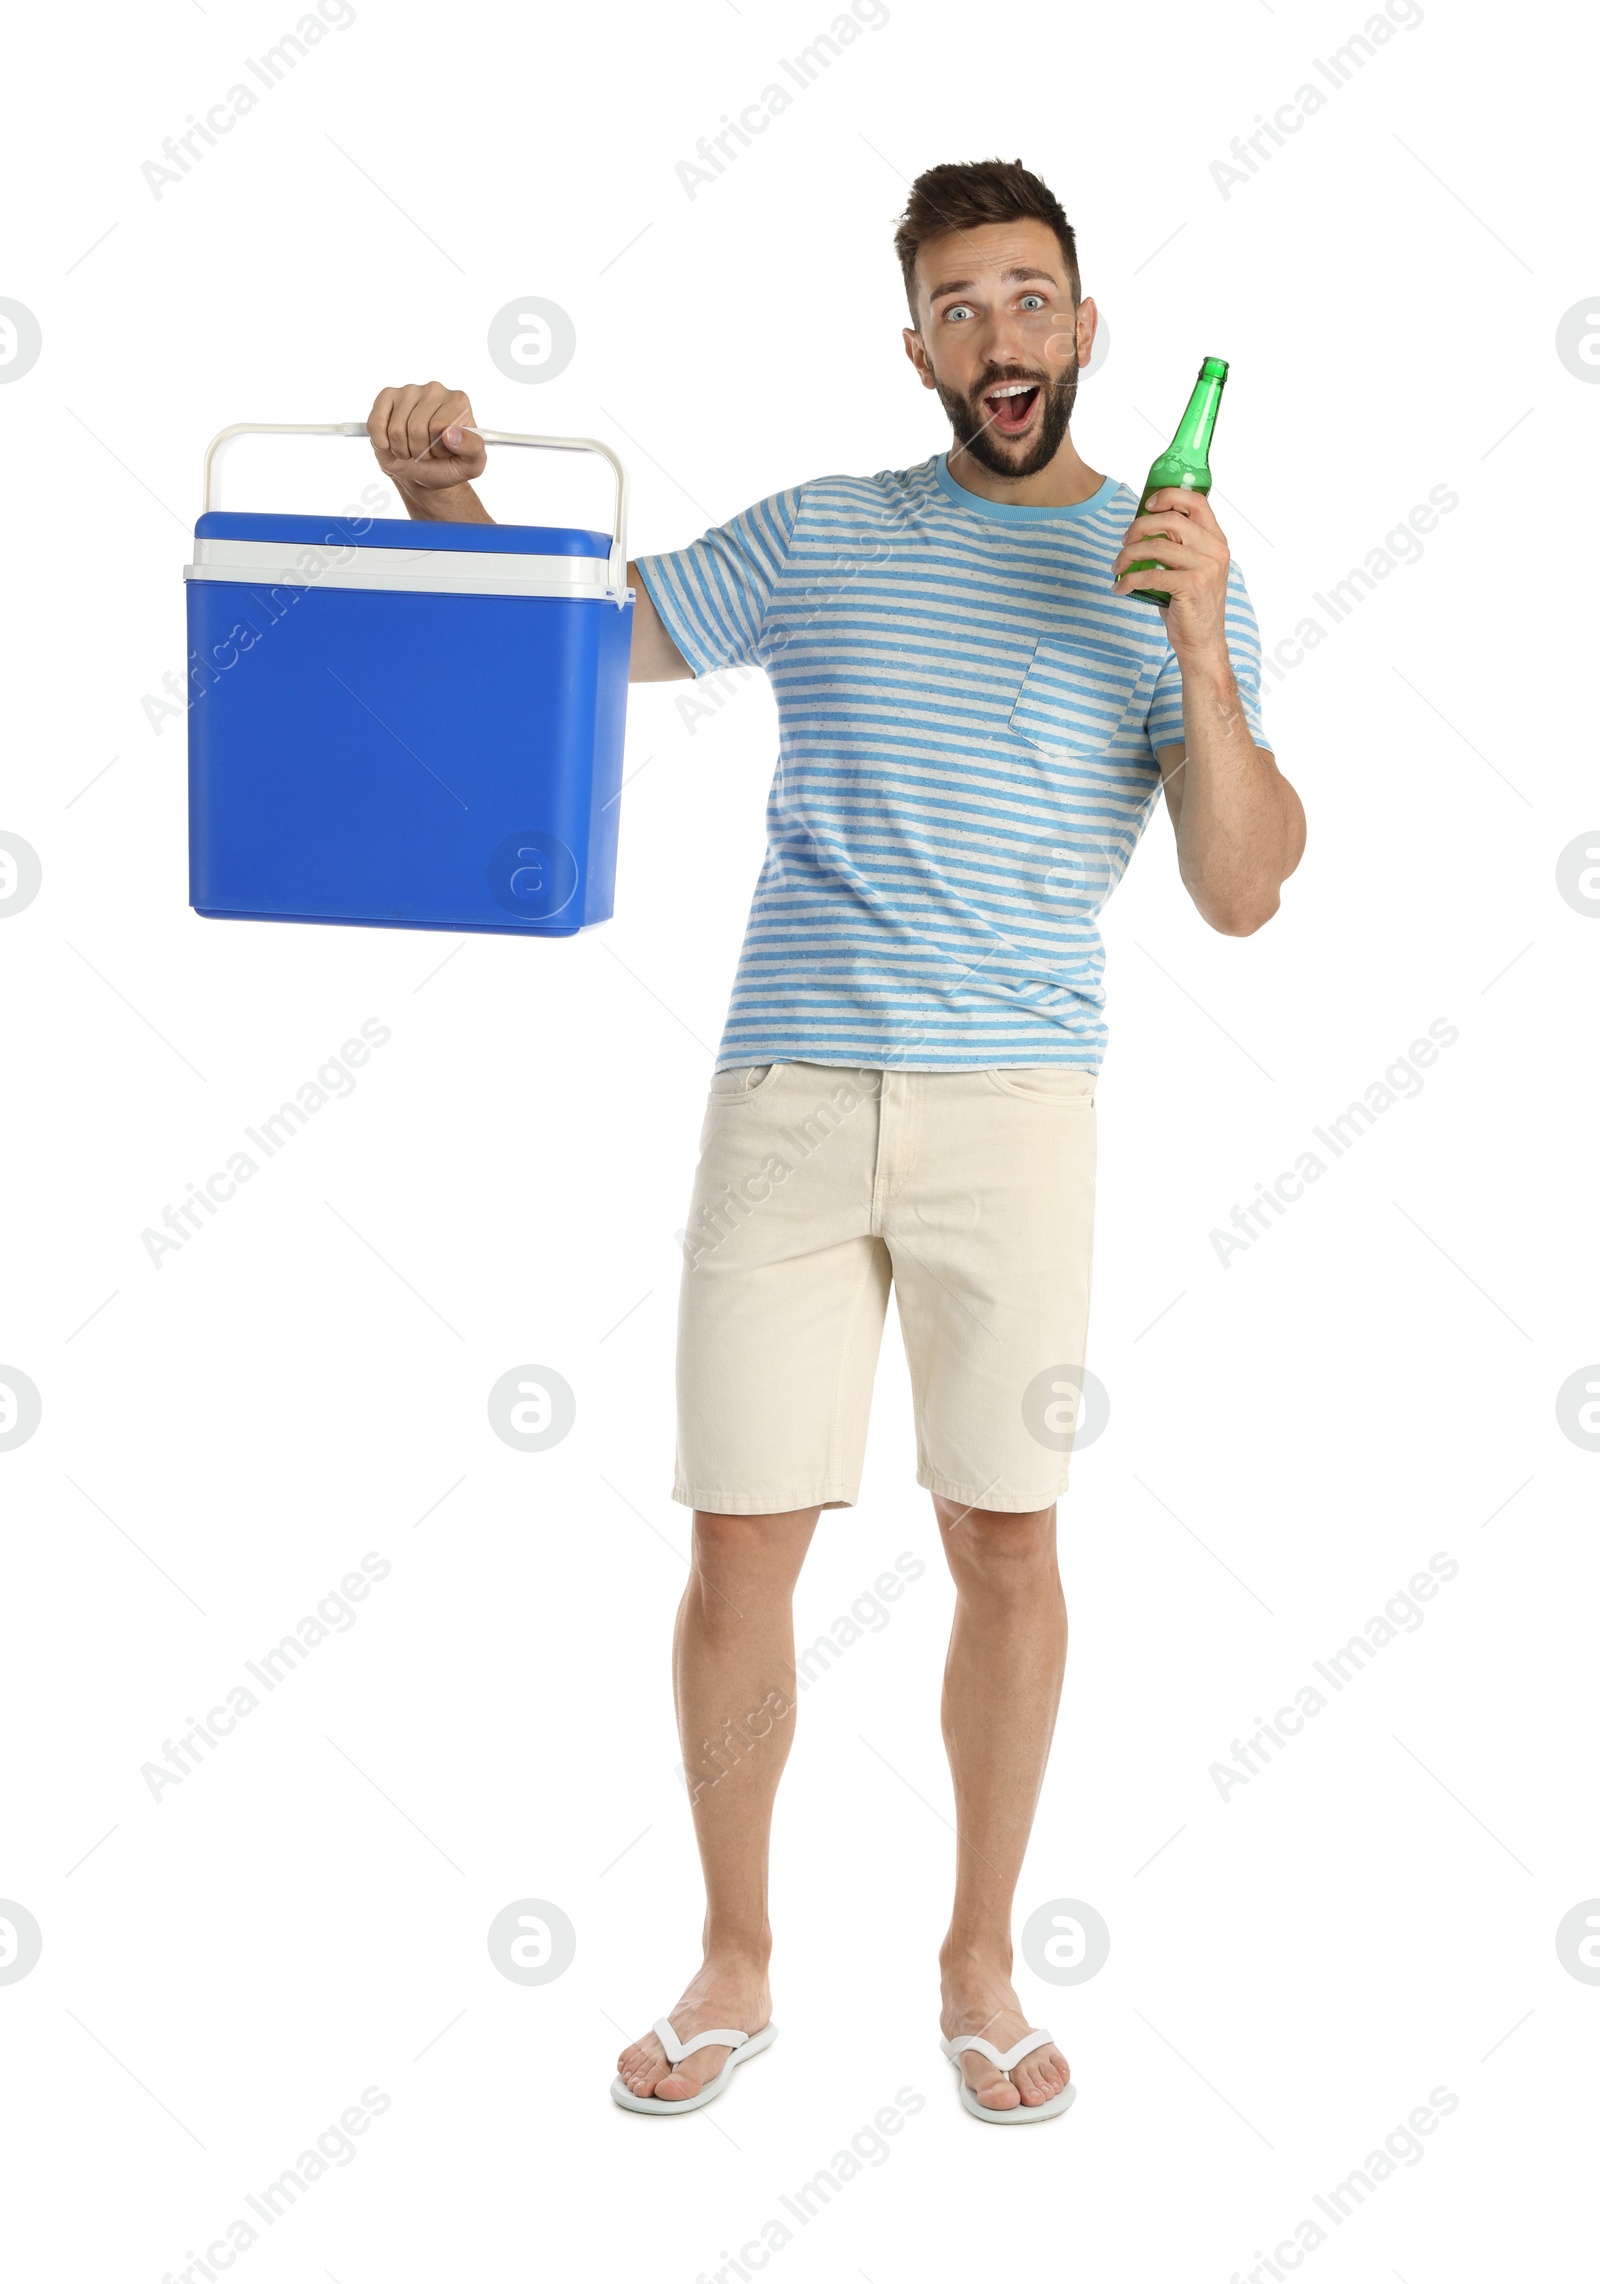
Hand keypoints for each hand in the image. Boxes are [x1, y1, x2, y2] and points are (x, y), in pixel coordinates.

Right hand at [366, 382, 487, 497]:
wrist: (423, 472)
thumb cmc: (447, 464)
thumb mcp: (471, 465)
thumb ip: (472, 449)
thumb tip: (452, 434)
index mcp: (459, 402)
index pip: (440, 428)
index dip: (438, 449)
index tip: (443, 451)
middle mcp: (436, 390)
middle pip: (417, 429)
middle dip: (419, 451)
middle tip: (426, 452)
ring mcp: (410, 390)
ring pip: (396, 430)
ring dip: (402, 449)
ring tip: (412, 448)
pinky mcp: (388, 396)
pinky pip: (376, 423)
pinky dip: (382, 442)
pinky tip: (392, 441)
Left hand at [1111, 488, 1229, 659]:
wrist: (1202, 642)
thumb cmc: (1191, 605)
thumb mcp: (1191, 568)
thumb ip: (1178, 545)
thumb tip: (1143, 526)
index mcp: (1216, 540)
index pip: (1197, 502)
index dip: (1169, 496)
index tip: (1147, 505)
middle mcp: (1215, 550)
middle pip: (1171, 520)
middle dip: (1139, 527)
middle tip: (1124, 541)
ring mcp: (1205, 568)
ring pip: (1157, 547)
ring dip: (1128, 555)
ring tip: (1117, 567)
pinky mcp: (1191, 586)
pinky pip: (1150, 575)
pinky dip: (1128, 581)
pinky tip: (1120, 588)